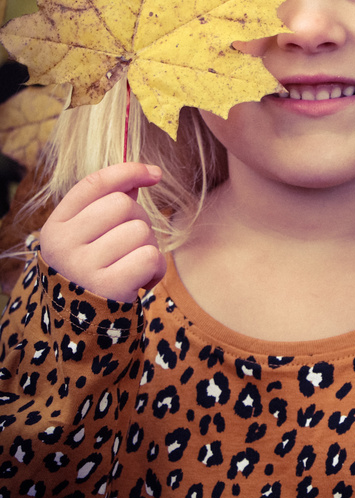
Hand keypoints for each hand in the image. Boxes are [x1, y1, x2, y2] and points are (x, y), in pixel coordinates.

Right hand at [39, 162, 166, 302]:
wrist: (88, 326)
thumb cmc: (96, 271)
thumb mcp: (90, 238)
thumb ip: (109, 204)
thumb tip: (146, 175)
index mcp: (55, 227)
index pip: (94, 184)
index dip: (128, 171)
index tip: (154, 173)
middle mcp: (63, 245)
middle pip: (123, 204)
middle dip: (139, 221)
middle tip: (129, 247)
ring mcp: (83, 267)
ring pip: (141, 230)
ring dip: (148, 248)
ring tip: (131, 267)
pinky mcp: (109, 287)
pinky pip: (150, 256)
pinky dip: (155, 269)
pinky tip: (141, 281)